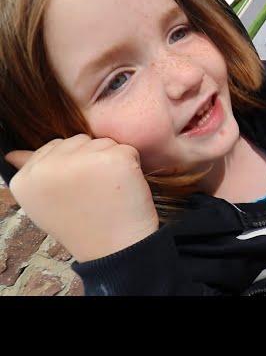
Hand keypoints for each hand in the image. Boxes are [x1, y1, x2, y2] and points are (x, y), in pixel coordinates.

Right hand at [5, 134, 158, 261]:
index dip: (73, 166)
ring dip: (110, 162)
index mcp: (24, 178)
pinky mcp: (113, 159)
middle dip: (91, 160)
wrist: (114, 249)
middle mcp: (47, 168)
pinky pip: (126, 149)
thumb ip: (31, 172)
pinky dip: (130, 166)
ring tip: (106, 191)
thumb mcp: (44, 201)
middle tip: (93, 192)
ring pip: (103, 142)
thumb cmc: (82, 224)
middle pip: (79, 141)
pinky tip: (123, 188)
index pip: (54, 146)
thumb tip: (11, 154)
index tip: (77, 191)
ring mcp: (80, 161)